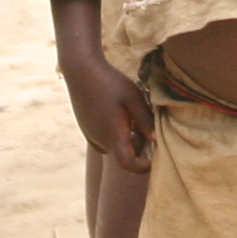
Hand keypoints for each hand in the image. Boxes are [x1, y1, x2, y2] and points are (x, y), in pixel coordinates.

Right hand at [58, 47, 154, 171]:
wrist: (81, 70)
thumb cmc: (110, 82)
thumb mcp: (134, 98)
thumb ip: (145, 120)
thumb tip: (156, 140)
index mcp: (114, 134)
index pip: (128, 164)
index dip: (143, 167)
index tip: (154, 160)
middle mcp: (100, 139)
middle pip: (124, 155)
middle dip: (137, 145)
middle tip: (142, 122)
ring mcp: (90, 135)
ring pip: (113, 147)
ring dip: (125, 139)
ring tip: (129, 115)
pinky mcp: (85, 129)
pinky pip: (103, 140)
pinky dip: (113, 134)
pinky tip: (116, 114)